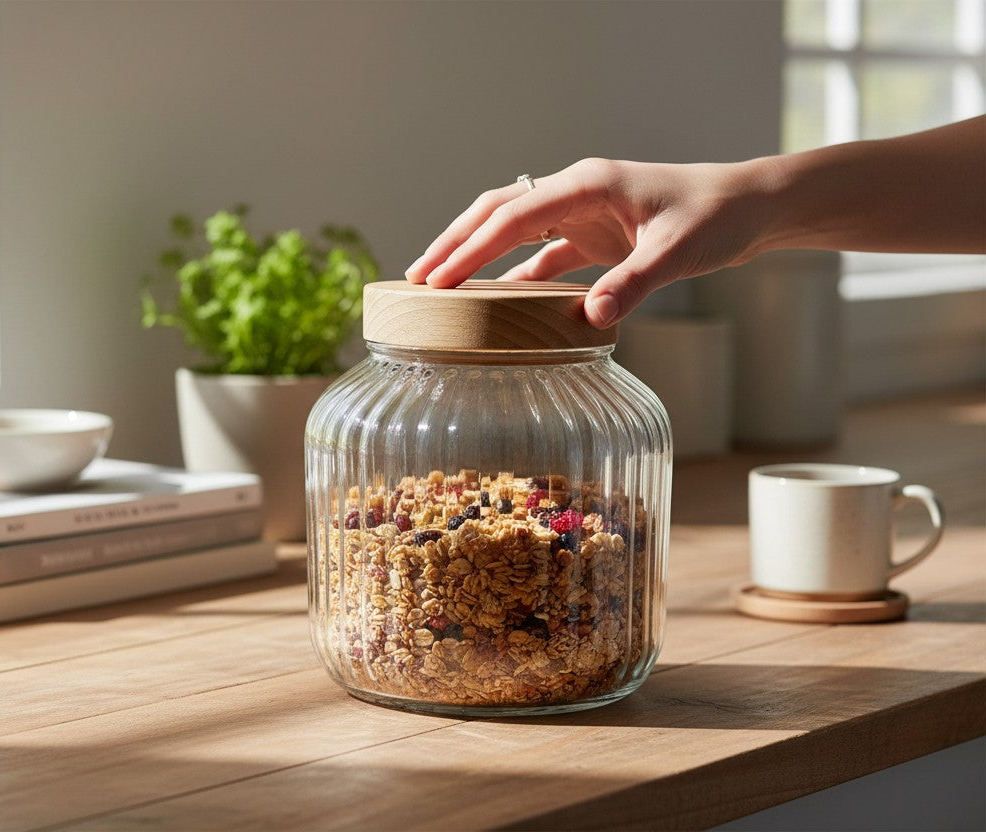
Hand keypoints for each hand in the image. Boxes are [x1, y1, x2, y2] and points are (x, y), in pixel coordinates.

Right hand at [404, 158, 768, 327]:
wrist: (751, 206)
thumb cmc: (718, 217)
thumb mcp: (678, 252)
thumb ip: (632, 283)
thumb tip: (589, 319)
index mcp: (586, 184)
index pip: (511, 215)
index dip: (469, 247)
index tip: (435, 278)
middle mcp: (576, 192)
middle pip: (497, 212)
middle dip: (455, 243)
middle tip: (415, 279)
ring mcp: (584, 212)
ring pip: (514, 230)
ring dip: (478, 255)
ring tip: (440, 286)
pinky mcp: (596, 234)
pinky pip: (543, 253)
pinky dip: (516, 273)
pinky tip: (498, 301)